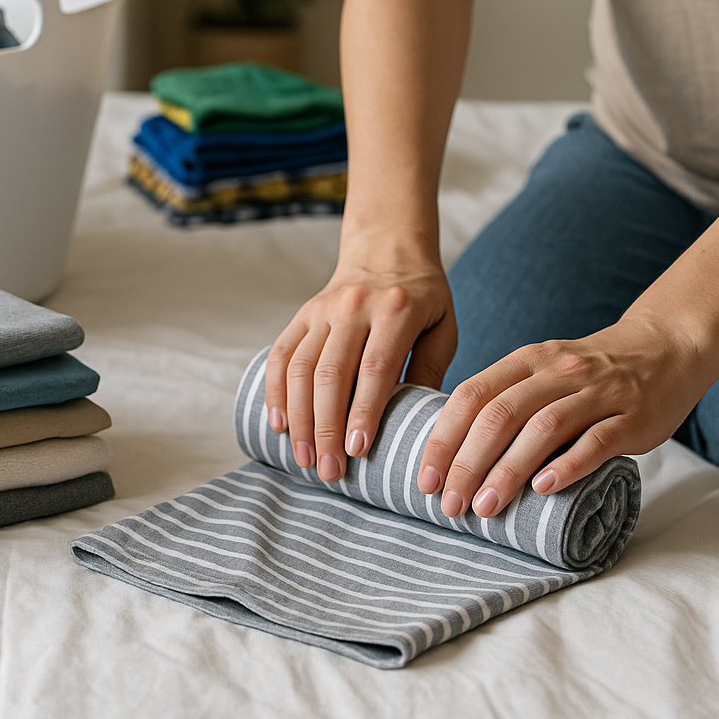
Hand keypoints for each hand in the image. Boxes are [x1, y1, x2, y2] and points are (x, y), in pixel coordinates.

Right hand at [265, 255, 456, 481]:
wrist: (387, 248)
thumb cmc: (422, 298)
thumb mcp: (443, 326)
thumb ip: (430, 370)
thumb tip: (417, 424)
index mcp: (396, 310)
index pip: (375, 367)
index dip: (364, 411)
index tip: (358, 451)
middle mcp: (353, 307)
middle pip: (331, 373)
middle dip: (326, 427)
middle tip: (329, 470)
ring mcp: (322, 309)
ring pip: (301, 368)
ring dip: (299, 418)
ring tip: (305, 459)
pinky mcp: (302, 314)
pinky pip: (280, 355)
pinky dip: (275, 392)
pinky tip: (278, 425)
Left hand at [416, 313, 706, 516]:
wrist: (666, 348)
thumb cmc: (591, 373)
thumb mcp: (542, 371)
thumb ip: (506, 399)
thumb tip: (454, 452)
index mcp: (527, 361)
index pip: (471, 396)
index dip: (443, 439)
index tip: (425, 479)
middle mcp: (557, 371)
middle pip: (500, 414)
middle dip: (467, 463)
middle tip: (450, 504)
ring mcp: (597, 392)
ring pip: (542, 429)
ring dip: (508, 471)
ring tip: (486, 506)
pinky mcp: (632, 417)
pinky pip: (596, 441)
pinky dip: (567, 465)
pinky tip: (543, 489)